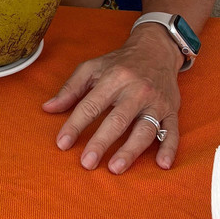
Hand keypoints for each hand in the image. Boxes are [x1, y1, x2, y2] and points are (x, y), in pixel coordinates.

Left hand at [42, 27, 182, 173]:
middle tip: (86, 163)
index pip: (90, 105)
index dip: (75, 125)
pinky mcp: (172, 111)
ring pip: (144, 129)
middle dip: (101, 142)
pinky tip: (162, 164)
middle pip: (117, 120)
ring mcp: (156, 102)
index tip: (62, 143)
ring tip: (114, 168)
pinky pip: (172, 131)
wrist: (155, 50)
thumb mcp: (91, 68)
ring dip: (130, 150)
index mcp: (113, 79)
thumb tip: (47, 108)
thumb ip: (70, 89)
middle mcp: (135, 91)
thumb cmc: (118, 63)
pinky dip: (169, 148)